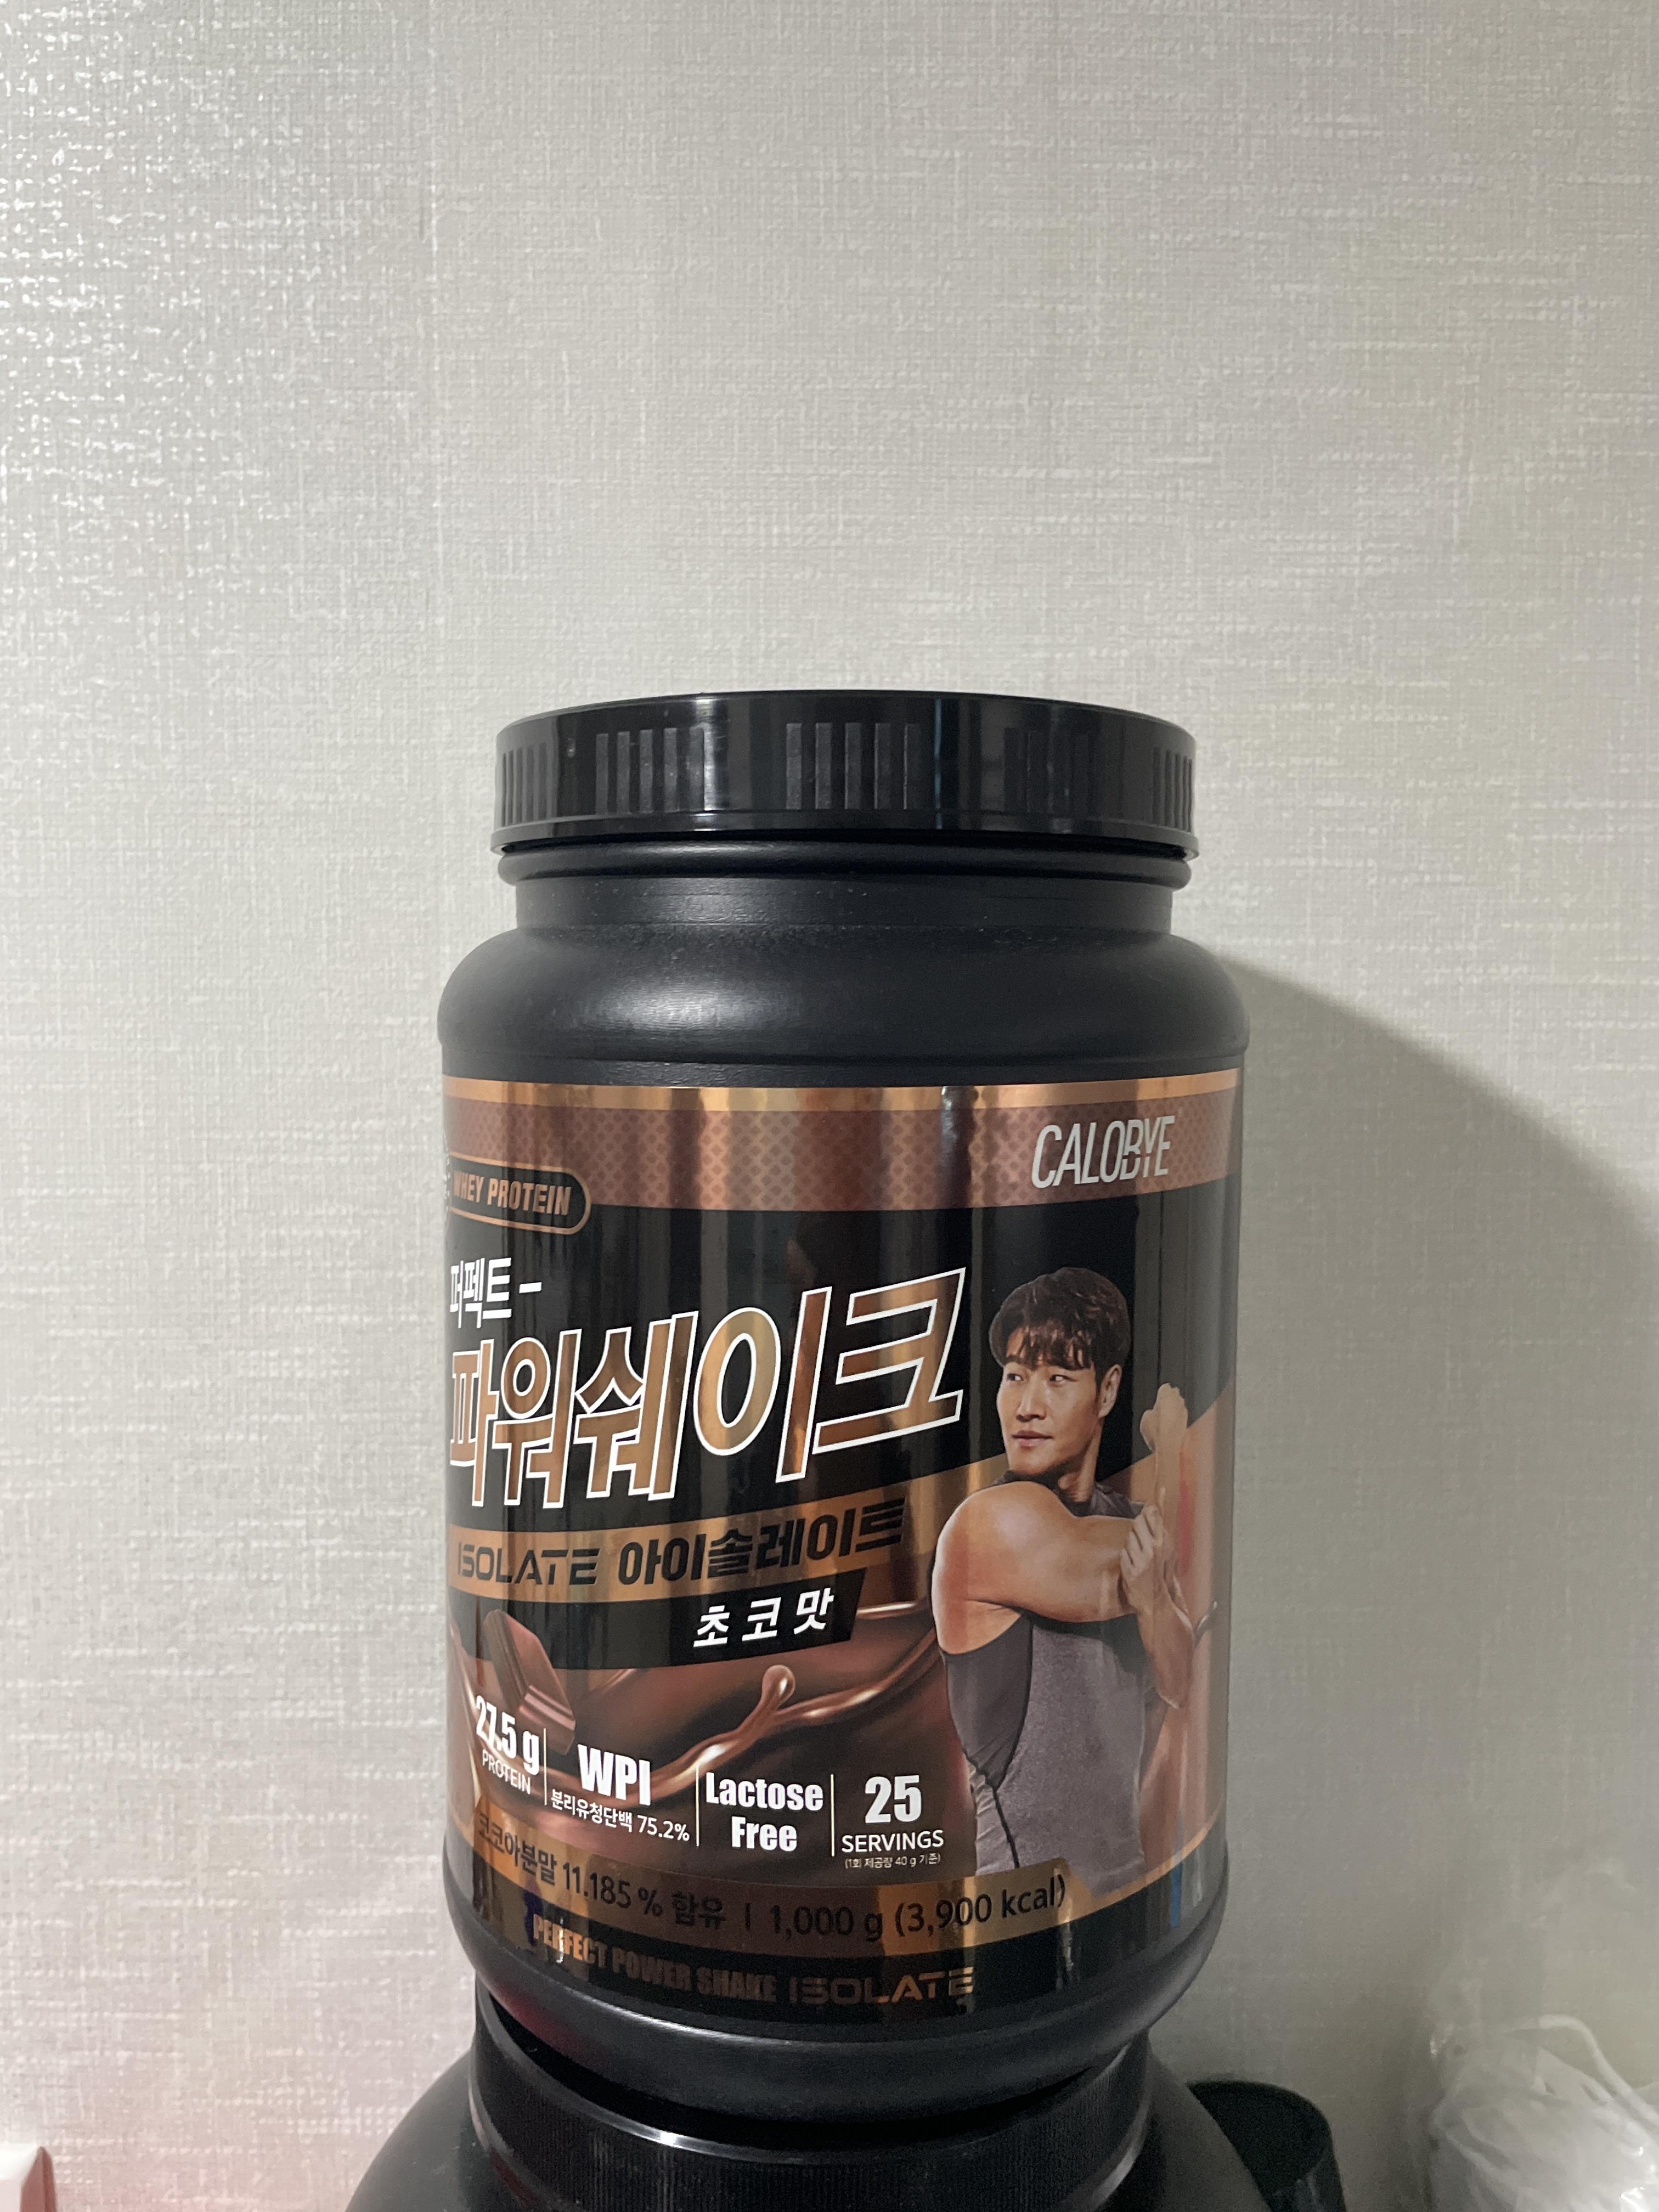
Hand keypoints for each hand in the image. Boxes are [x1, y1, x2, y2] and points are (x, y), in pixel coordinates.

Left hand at [1119, 1504, 1167, 1619]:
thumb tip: (1153, 1508)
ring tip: (1140, 1558)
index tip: (1160, 1488)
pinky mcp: (1130, 1569)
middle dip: (1139, 1528)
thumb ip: (1159, 1531)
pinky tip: (1134, 1567)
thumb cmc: (1159, 1576)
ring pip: (1129, 1537)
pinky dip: (1127, 1558)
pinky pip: (1124, 1553)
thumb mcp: (1167, 1554)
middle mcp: (1154, 1549)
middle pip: (1139, 1522)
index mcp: (1165, 1544)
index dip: (1154, 1505)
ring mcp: (1142, 1559)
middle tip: (1143, 1542)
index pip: (1156, 1516)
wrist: (1156, 1603)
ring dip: (1132, 1545)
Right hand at [1139, 1384, 1188, 1460]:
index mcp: (1165, 1396)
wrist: (1168, 1446)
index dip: (1162, 1391)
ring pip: (1180, 1403)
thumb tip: (1153, 1413)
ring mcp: (1183, 1411)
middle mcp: (1177, 1401)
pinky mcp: (1186, 1421)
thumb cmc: (1156, 1431)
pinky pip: (1182, 1415)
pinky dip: (1178, 1416)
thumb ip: (1150, 1412)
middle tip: (1164, 1400)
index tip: (1160, 1393)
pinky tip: (1173, 1422)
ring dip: (1175, 1406)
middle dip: (1170, 1396)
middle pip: (1175, 1394)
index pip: (1165, 1387)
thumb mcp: (1145, 1419)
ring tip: (1168, 1411)